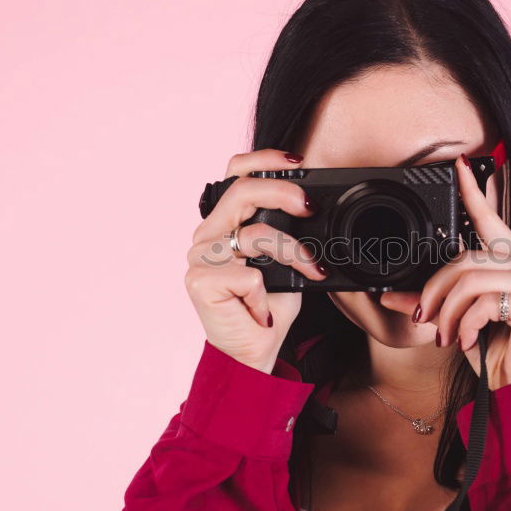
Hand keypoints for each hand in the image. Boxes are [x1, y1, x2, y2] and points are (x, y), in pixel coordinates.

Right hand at [184, 149, 327, 372]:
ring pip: (253, 234)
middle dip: (284, 194)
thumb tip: (311, 203)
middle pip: (242, 191)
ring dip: (292, 253)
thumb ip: (286, 228)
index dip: (264, 159)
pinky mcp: (200, 282)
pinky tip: (260, 309)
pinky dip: (265, 293)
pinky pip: (248, 274)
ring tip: (308, 270)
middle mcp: (208, 235)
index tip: (299, 164)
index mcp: (225, 223)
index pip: (235, 173)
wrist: (256, 351)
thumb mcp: (285, 258)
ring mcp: (200, 257)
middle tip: (309, 208)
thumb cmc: (269, 305)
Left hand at [380, 153, 510, 389]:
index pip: (491, 219)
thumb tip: (389, 295)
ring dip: (449, 312)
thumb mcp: (456, 322)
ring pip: (471, 280)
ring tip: (448, 336)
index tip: (458, 164)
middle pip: (466, 259)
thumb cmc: (494, 354)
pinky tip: (470, 342)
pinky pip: (486, 301)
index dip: (473, 190)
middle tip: (425, 318)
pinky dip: (467, 324)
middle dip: (436, 290)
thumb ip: (430, 303)